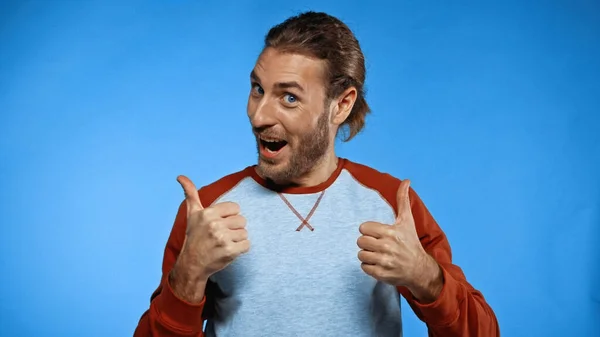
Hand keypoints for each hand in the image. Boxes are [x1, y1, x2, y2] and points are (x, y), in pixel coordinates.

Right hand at [174, 175, 250, 281]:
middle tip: (221, 236)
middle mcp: (214, 224)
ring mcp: (222, 238)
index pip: (235, 208)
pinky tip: (229, 251)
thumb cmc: (194, 237)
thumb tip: (180, 176)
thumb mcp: (192, 214)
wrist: (192, 264)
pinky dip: (241, 249)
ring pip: (245, 233)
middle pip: (242, 220)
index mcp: (207, 213)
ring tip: (224, 243)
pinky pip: (247, 245)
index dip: (230, 216)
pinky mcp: (229, 251)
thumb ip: (190, 194)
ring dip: (237, 239)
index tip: (220, 224)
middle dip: (234, 228)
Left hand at [357, 180, 441, 299]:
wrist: (419, 268)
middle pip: (360, 241)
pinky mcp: (381, 274)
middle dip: (367, 243)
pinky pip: (363, 267)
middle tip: (378, 244)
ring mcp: (384, 262)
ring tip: (378, 254)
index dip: (369, 230)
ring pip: (360, 254)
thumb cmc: (410, 242)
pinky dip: (369, 266)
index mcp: (390, 232)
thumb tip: (406, 180)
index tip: (378, 234)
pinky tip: (379, 264)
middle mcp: (387, 247)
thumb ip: (403, 200)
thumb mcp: (407, 221)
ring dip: (367, 255)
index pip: (363, 228)